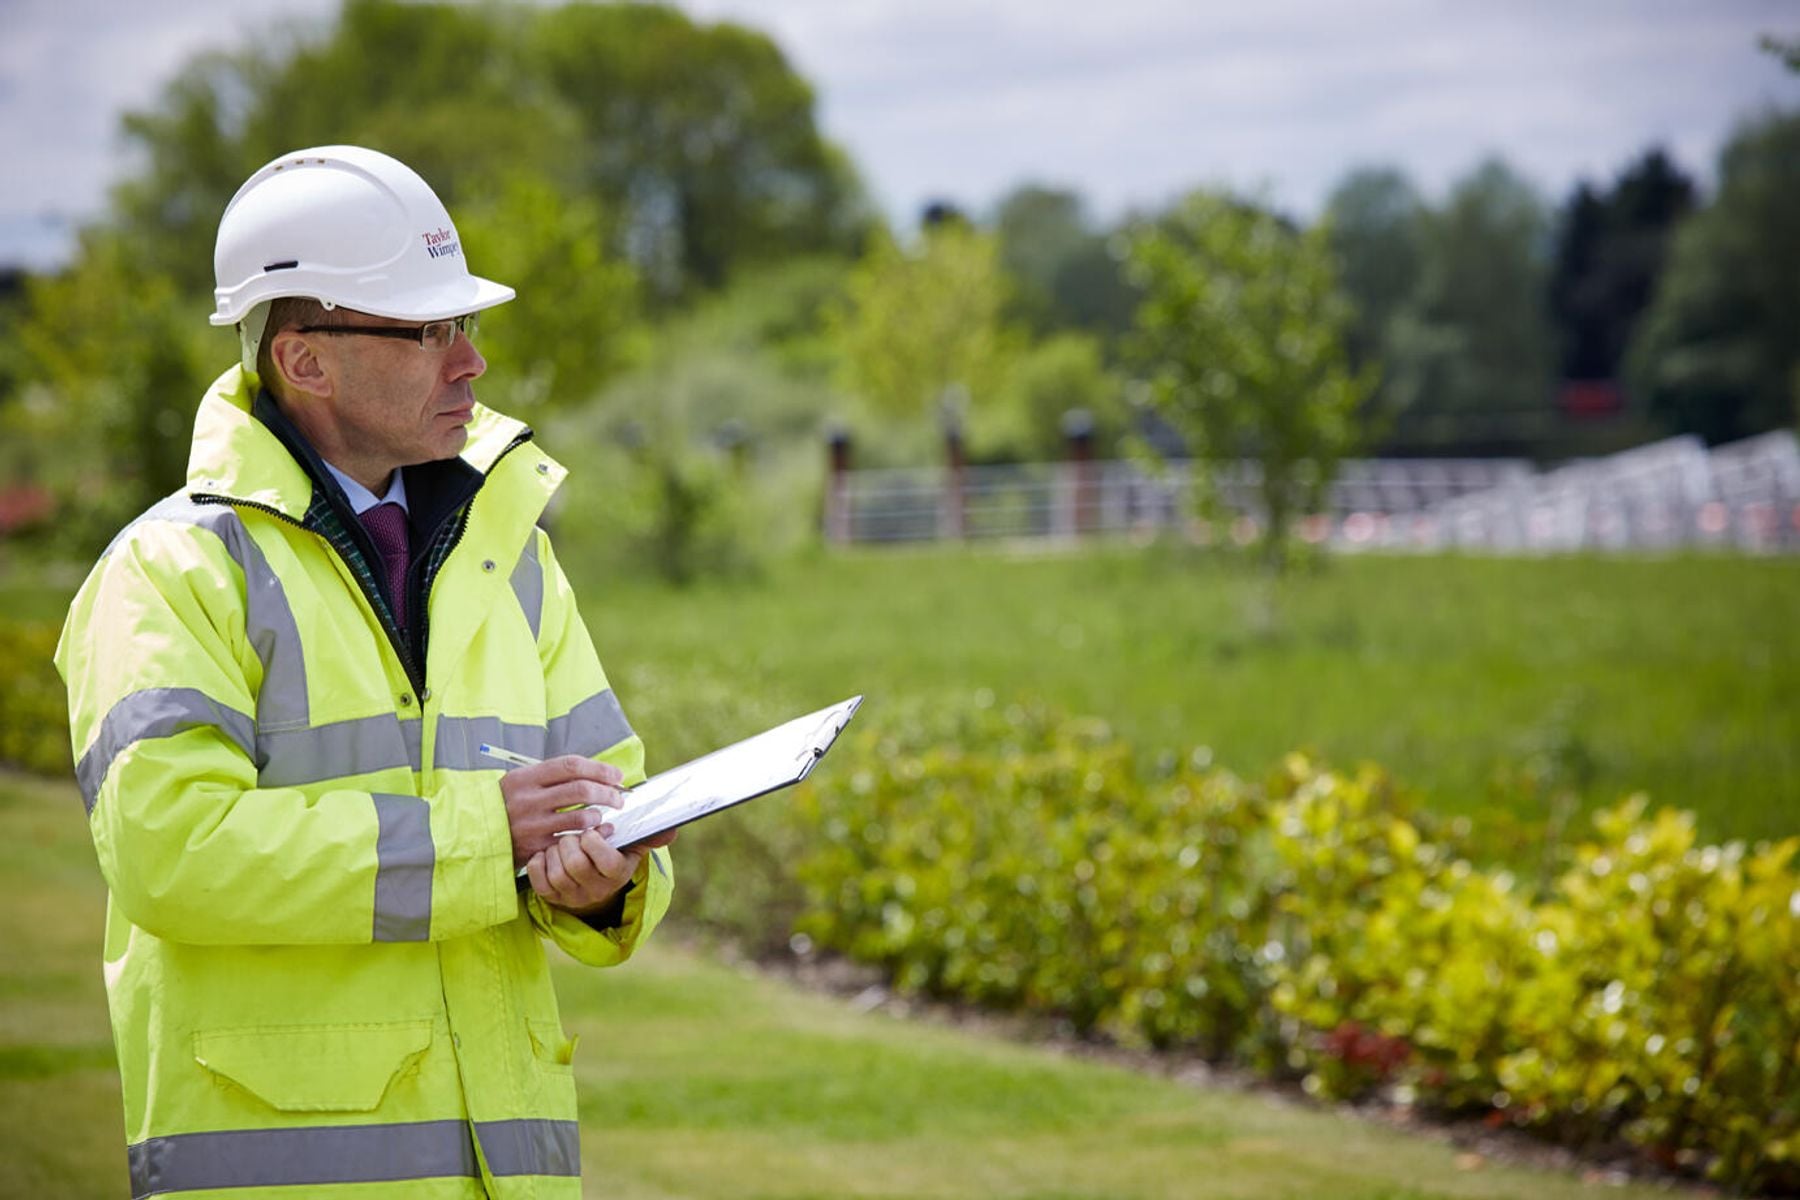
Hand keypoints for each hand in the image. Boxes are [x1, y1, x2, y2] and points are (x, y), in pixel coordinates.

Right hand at [498, 754, 626, 868]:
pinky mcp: (535, 847)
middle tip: (619, 798)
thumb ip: (550, 776)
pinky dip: (589, 836)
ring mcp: (532, 824)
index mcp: (525, 777)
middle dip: (607, 792)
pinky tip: (596, 833)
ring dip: (598, 815)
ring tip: (600, 816)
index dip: (599, 769)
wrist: (473, 835)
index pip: (571, 765)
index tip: (616, 776)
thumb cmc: (504, 805)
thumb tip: (593, 772)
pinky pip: (572, 840)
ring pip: (580, 817)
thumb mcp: (519, 783)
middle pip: (581, 789)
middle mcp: (528, 799)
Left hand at [524, 826, 678, 914]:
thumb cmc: (613, 855)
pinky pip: (540, 882)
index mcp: (618, 874)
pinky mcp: (553, 899)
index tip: (594, 831)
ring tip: (561, 844)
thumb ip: (649, 836)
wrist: (595, 884)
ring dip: (554, 852)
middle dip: (570, 842)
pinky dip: (539, 864)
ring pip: (557, 873)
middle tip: (574, 835)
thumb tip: (672, 831)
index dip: (594, 842)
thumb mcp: (632, 846)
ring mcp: (573, 897)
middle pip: (576, 865)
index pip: (606, 861)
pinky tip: (546, 854)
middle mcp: (596, 890)